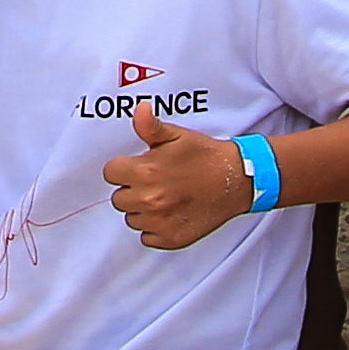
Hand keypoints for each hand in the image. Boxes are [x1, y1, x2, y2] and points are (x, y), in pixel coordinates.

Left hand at [103, 104, 253, 250]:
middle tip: (154, 181)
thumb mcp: (177, 135)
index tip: (138, 167)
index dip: (123, 168)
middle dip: (132, 189)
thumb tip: (139, 110)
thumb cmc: (206, 156)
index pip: (111, 173)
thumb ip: (150, 126)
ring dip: (142, 210)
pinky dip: (155, 228)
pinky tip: (170, 213)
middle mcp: (150, 199)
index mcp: (146, 171)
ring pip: (132, 219)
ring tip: (164, 196)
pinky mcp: (172, 238)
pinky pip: (147, 237)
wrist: (237, 179)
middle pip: (119, 199)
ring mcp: (161, 222)